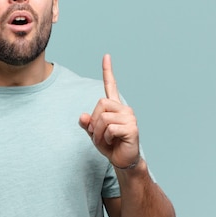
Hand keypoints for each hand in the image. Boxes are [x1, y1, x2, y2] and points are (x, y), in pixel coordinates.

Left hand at [79, 54, 139, 168]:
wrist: (123, 161)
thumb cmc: (110, 145)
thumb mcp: (94, 134)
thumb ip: (87, 124)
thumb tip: (83, 117)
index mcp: (115, 107)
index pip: (111, 86)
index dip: (107, 71)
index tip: (106, 56)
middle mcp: (124, 109)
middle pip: (101, 104)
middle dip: (95, 121)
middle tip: (100, 134)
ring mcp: (130, 118)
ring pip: (103, 118)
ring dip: (99, 133)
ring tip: (106, 140)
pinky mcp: (132, 128)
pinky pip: (110, 129)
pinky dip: (106, 138)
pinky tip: (113, 142)